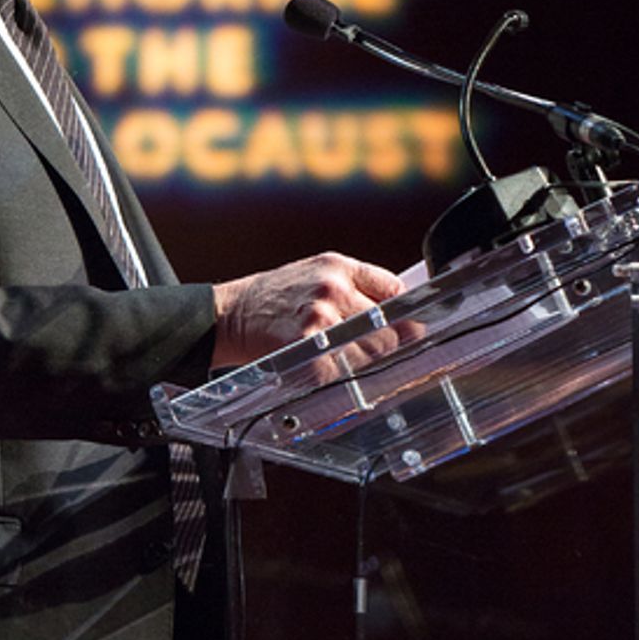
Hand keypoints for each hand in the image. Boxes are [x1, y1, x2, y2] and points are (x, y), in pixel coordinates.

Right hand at [211, 252, 407, 367]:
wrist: (230, 314)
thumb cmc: (274, 296)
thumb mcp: (314, 273)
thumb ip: (355, 285)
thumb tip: (398, 309)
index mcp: (338, 267)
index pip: (395, 290)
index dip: (405, 311)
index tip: (408, 324)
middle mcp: (333, 290)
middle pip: (390, 326)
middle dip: (390, 340)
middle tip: (379, 347)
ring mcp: (321, 321)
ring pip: (373, 351)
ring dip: (366, 358)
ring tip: (344, 353)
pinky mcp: (309, 350)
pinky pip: (344, 370)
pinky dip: (339, 372)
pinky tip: (324, 363)